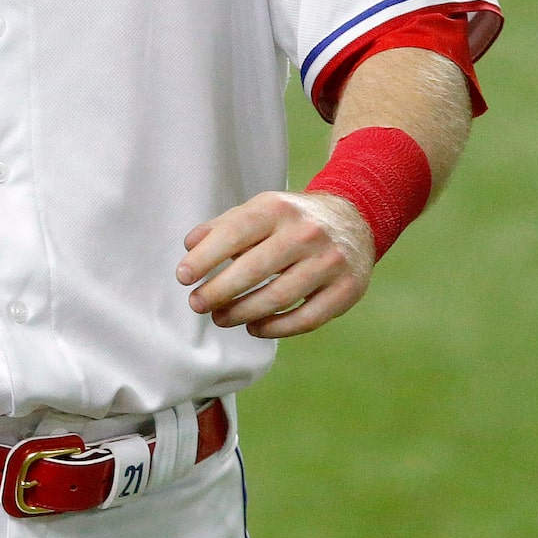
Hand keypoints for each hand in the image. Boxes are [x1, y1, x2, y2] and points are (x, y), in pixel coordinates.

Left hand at [178, 190, 373, 338]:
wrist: (354, 218)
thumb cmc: (292, 219)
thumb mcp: (260, 210)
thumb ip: (223, 227)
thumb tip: (189, 247)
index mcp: (278, 209)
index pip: (235, 233)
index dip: (206, 257)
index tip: (183, 277)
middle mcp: (307, 233)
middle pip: (255, 269)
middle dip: (219, 291)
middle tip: (197, 304)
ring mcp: (330, 262)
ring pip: (279, 296)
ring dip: (243, 313)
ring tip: (220, 318)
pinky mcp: (348, 289)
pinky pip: (307, 318)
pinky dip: (277, 328)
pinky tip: (255, 328)